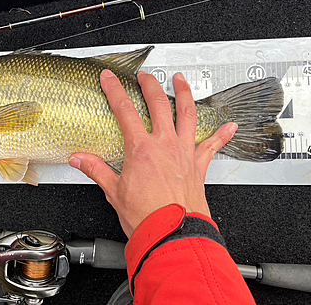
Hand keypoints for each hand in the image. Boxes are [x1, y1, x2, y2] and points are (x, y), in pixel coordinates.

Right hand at [69, 70, 236, 236]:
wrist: (172, 235)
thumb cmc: (147, 217)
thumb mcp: (114, 191)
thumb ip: (96, 170)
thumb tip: (79, 158)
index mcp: (141, 149)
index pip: (125, 110)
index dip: (115, 90)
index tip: (110, 78)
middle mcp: (164, 146)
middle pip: (158, 104)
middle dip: (150, 85)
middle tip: (145, 76)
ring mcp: (184, 153)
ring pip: (187, 114)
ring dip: (185, 94)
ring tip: (181, 81)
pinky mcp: (198, 166)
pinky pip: (212, 146)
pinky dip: (222, 135)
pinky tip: (231, 126)